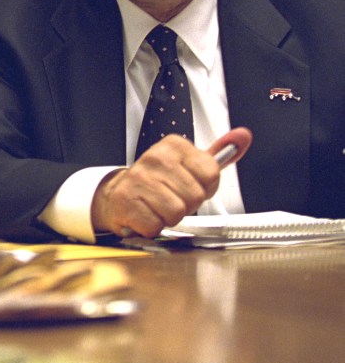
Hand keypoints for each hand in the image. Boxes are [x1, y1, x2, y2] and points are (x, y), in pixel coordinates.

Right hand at [92, 127, 252, 237]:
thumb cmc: (158, 183)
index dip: (203, 188)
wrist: (118, 194)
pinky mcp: (125, 200)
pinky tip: (144, 214)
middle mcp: (155, 157)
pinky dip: (151, 227)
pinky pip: (155, 225)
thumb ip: (219, 153)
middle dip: (185, 205)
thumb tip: (243, 136)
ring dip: (168, 218)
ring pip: (176, 212)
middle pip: (195, 196)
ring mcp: (138, 178)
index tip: (188, 185)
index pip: (211, 174)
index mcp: (174, 145)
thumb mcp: (189, 165)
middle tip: (170, 198)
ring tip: (157, 207)